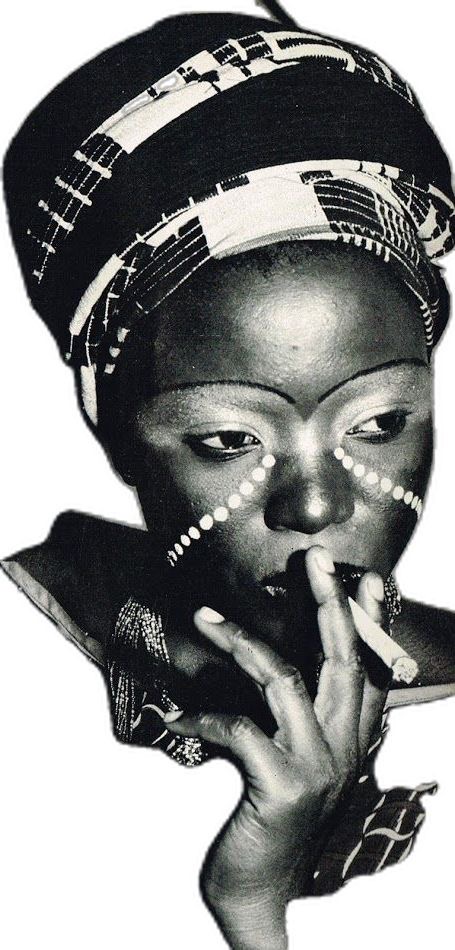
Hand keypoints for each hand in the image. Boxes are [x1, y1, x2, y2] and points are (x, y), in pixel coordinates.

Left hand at [165, 546, 386, 948]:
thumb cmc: (270, 820)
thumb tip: (272, 663)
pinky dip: (204, 715)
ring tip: (204, 616)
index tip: (366, 578)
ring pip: (284, 680)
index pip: (373, 672)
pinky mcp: (282, 786)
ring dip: (241, 642)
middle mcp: (343, 750)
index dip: (371, 624)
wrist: (258, 894)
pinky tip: (178, 716)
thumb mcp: (295, 765)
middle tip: (311, 558)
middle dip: (327, 604)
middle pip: (342, 661)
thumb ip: (295, 718)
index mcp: (350, 742)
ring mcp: (317, 768)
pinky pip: (240, 728)